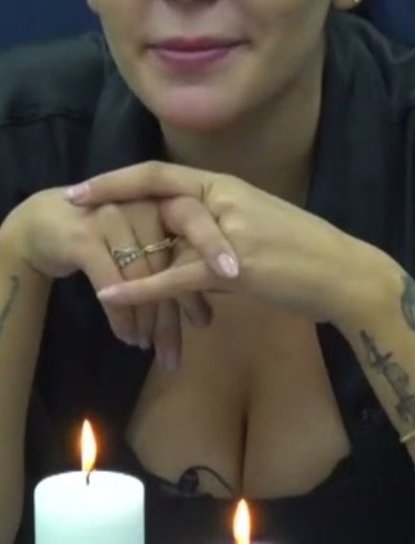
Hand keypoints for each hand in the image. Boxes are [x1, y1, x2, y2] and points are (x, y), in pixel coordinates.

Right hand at [0, 186, 233, 367]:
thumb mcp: (152, 235)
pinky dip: (124, 316)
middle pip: (170, 255)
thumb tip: (224, 290)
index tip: (234, 275)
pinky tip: (131, 338)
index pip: (196, 219)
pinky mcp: (84, 240)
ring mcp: (112, 218)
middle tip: (203, 327)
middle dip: (185, 297)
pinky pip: (112, 285)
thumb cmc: (113, 230)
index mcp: (164, 196)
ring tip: (163, 348)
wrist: (51, 221)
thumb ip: (183, 252)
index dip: (213, 245)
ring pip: (144, 276)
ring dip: (154, 316)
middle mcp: (140, 203)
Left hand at [65, 162, 388, 326]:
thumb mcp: (259, 228)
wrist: (343, 273)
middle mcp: (227, 200)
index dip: (123, 176)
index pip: (166, 173)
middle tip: (71, 201)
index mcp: (231, 188)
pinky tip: (112, 297)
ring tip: (84, 249)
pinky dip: (140, 289)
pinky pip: (177, 277)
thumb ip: (219, 230)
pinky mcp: (236, 267)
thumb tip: (188, 242)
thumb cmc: (305, 253)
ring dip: (122, 245)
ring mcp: (231, 231)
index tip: (88, 183)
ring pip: (164, 234)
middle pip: (157, 189)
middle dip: (110, 193)